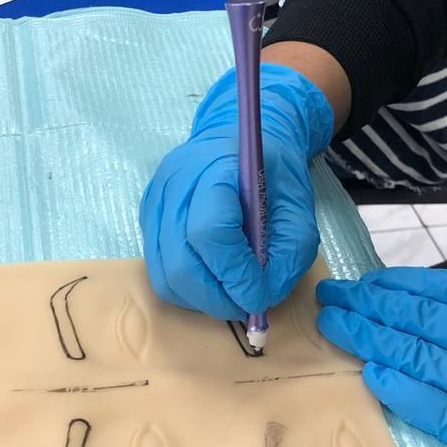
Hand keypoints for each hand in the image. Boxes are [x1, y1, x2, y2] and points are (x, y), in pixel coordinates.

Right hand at [141, 65, 334, 320]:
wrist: (236, 140)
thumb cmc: (271, 172)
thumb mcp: (299, 208)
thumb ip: (289, 253)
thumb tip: (262, 298)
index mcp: (214, 168)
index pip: (210, 233)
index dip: (235, 274)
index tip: (259, 297)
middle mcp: (174, 183)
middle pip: (180, 262)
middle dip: (215, 297)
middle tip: (245, 306)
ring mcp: (154, 201)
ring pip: (164, 274)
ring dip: (200, 297)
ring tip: (230, 294)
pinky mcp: (146, 218)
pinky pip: (158, 268)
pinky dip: (187, 286)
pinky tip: (212, 278)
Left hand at [316, 268, 446, 446]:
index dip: (399, 284)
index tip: (368, 281)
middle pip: (421, 320)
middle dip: (369, 306)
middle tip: (333, 297)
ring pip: (418, 359)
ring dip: (369, 340)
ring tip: (336, 327)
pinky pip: (437, 413)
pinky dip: (401, 393)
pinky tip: (371, 377)